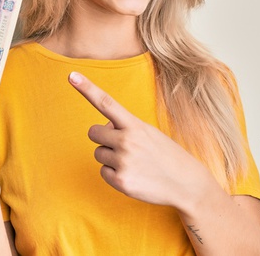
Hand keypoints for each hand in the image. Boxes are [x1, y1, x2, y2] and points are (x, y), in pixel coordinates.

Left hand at [68, 71, 214, 209]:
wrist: (187, 184)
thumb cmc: (166, 155)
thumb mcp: (149, 133)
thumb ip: (125, 127)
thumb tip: (104, 128)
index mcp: (135, 125)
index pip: (106, 102)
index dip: (87, 88)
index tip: (71, 75)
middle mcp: (127, 141)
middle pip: (93, 132)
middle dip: (102, 138)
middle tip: (122, 146)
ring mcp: (123, 161)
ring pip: (98, 153)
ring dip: (110, 157)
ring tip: (134, 163)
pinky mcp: (120, 181)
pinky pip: (103, 172)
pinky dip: (114, 174)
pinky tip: (133, 175)